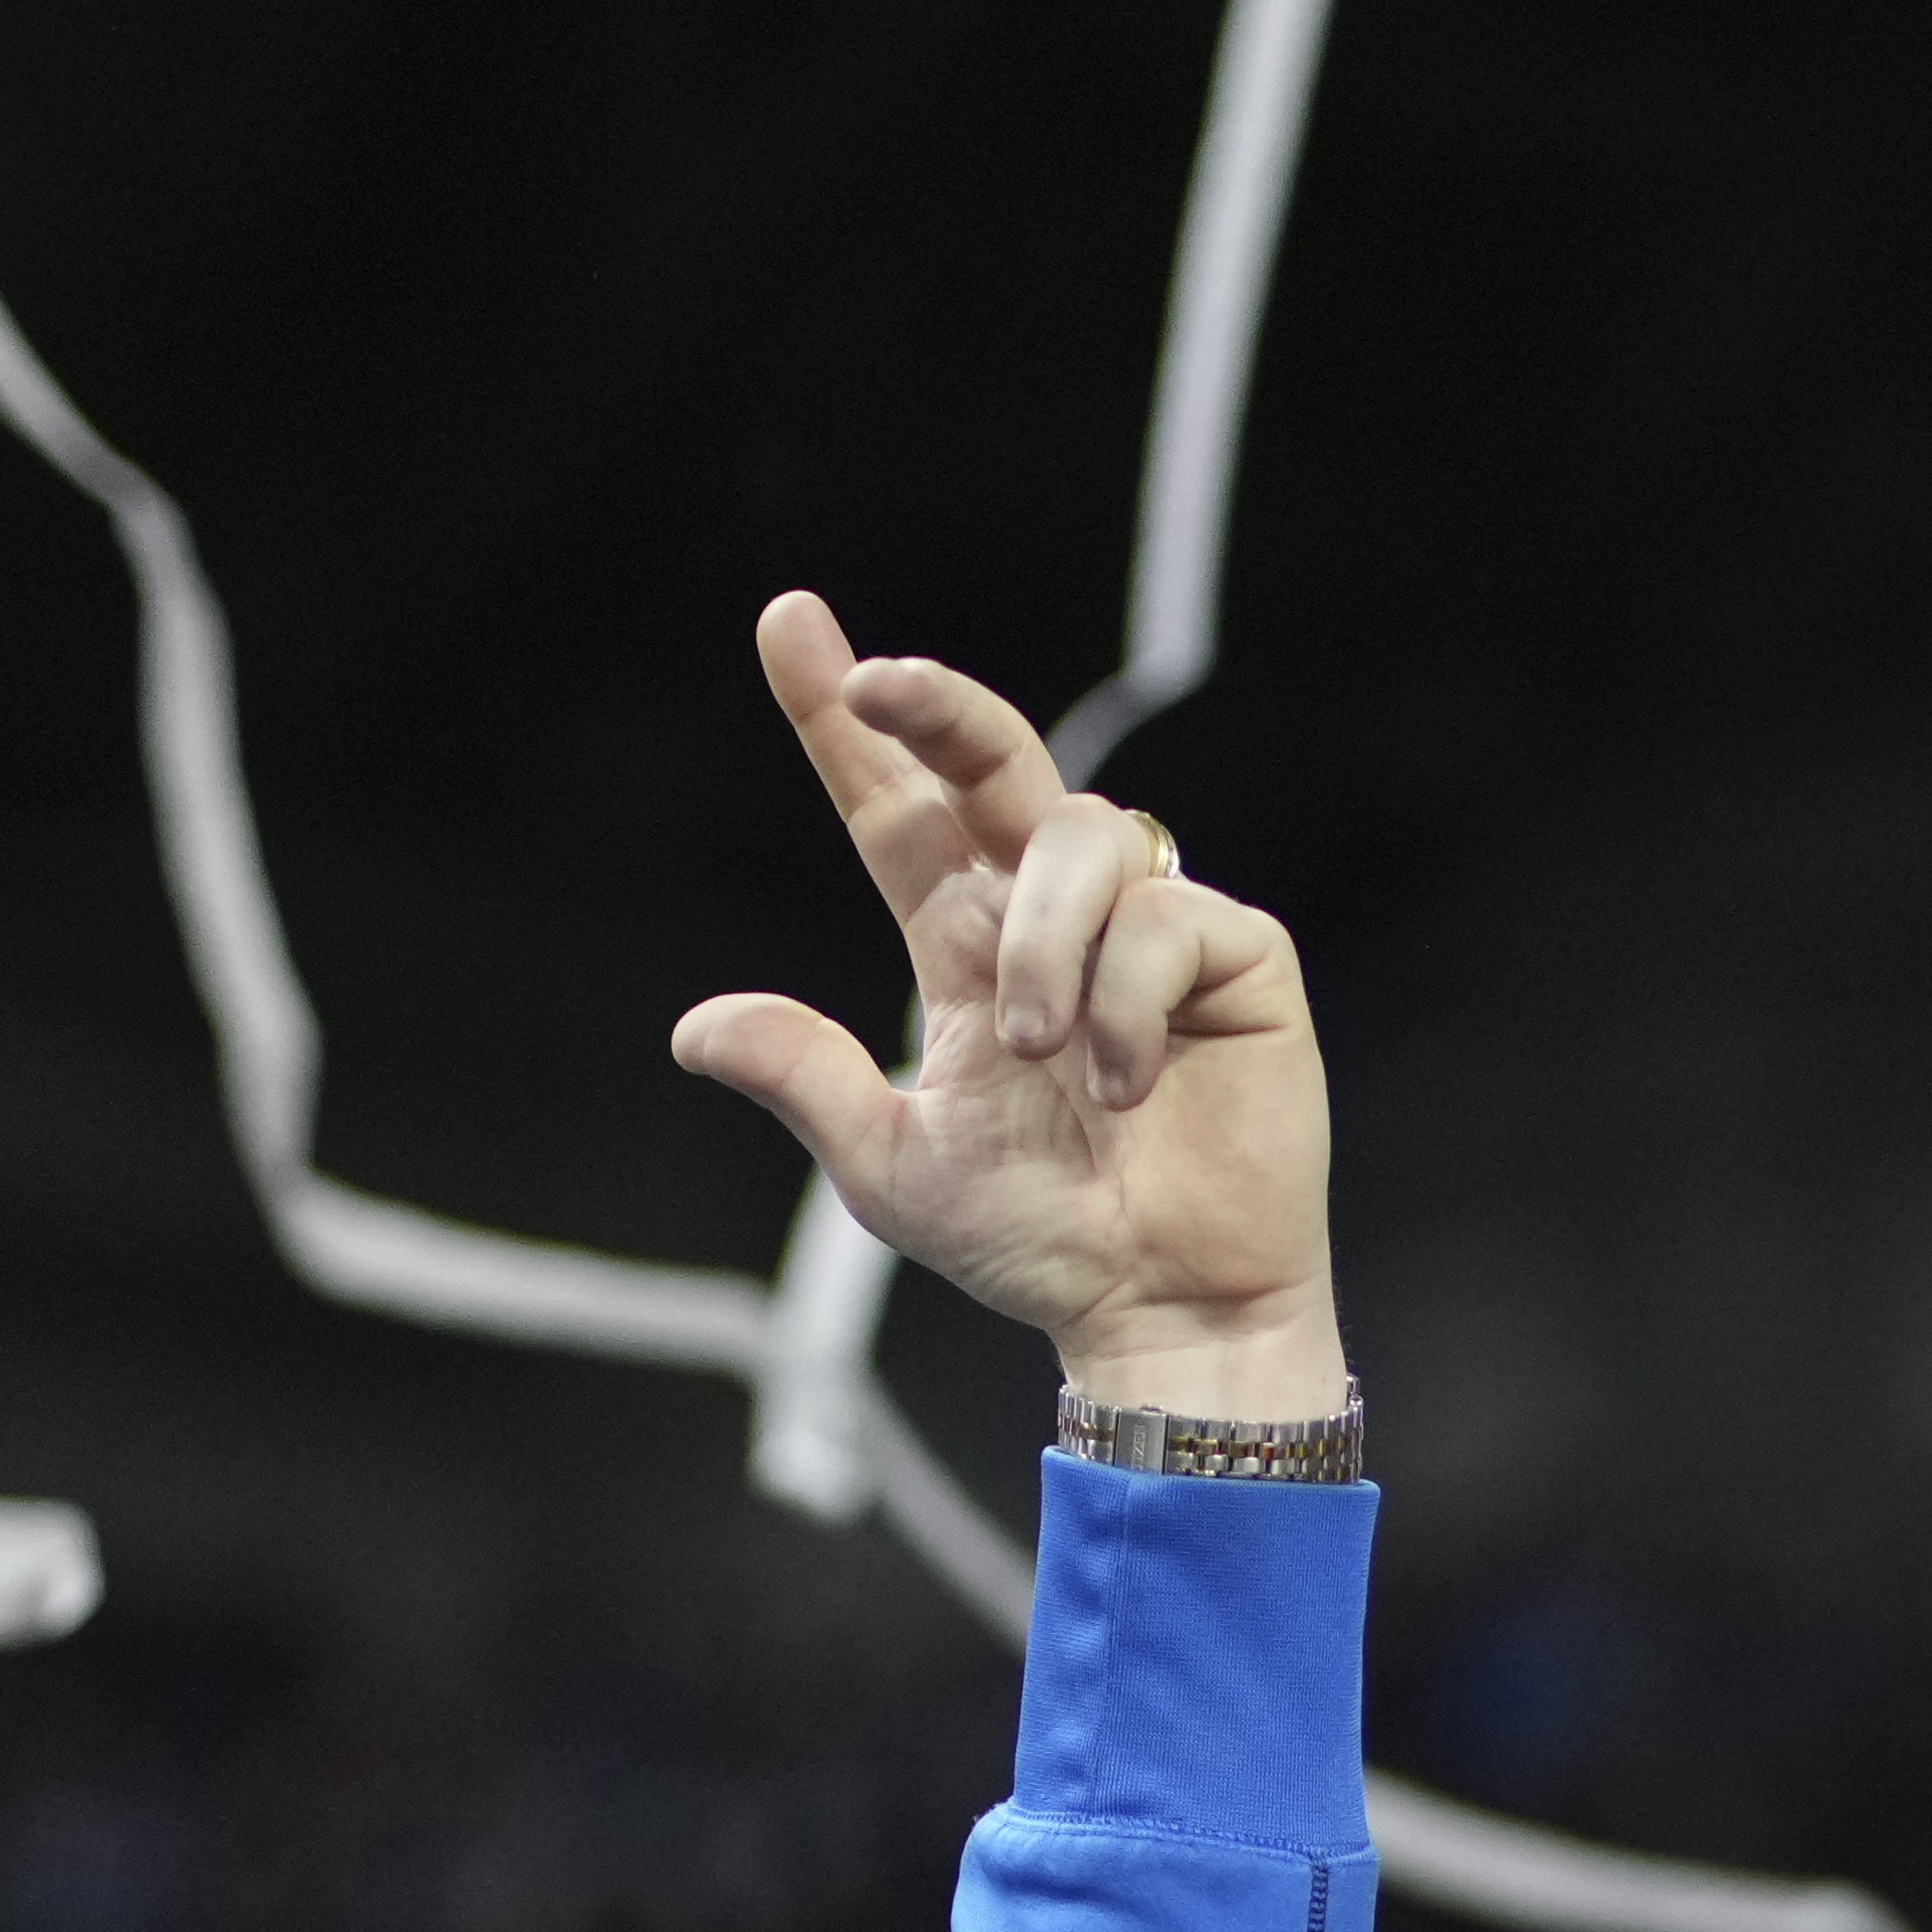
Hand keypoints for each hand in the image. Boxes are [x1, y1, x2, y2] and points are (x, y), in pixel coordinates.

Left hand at [671, 595, 1340, 1419]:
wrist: (1160, 1307)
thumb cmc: (1039, 1243)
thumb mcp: (893, 1167)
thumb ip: (806, 1081)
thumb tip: (694, 1030)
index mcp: (963, 948)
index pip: (895, 814)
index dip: (844, 724)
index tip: (789, 624)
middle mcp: (1053, 916)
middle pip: (990, 762)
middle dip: (936, 705)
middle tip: (885, 687)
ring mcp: (1149, 926)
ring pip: (1081, 839)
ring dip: (1047, 944)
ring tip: (1043, 1054)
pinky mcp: (1237, 955)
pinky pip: (1168, 915)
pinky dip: (1127, 1000)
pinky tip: (1127, 1084)